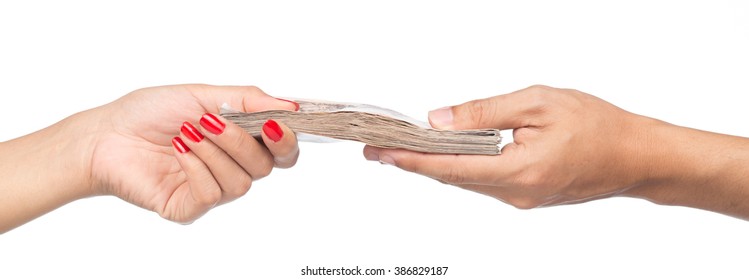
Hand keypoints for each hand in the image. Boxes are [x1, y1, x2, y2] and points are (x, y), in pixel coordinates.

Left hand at [88, 84, 299, 222]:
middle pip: (265, 166)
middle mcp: (231, 168)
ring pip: (241, 182)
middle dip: (241, 140)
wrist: (105, 135)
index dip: (287, 141)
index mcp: (240, 142)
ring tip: (187, 132)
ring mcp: (212, 189)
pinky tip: (178, 150)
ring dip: (215, 151)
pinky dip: (197, 167)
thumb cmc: (149, 113)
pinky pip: (212, 194)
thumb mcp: (203, 95)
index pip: (282, 151)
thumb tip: (290, 107)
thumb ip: (248, 100)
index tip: (278, 124)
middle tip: (212, 121)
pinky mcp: (189, 207)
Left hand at [363, 85, 653, 207]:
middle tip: (381, 147)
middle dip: (415, 162)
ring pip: (467, 182)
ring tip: (406, 147)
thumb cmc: (597, 125)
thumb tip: (440, 119)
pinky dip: (461, 167)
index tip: (381, 153)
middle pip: (452, 178)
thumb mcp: (538, 103)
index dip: (411, 161)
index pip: (449, 169)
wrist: (638, 156)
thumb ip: (485, 112)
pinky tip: (449, 153)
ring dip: (437, 165)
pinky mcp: (527, 196)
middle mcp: (516, 194)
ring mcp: (521, 200)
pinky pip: (484, 182)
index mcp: (518, 171)